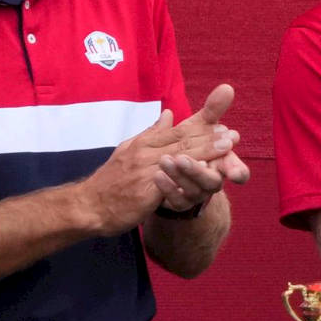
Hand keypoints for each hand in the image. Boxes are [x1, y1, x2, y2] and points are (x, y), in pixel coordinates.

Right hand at [83, 103, 232, 234]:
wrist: (88, 206)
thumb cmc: (110, 181)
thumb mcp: (128, 150)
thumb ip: (151, 133)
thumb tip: (168, 114)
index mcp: (143, 143)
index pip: (176, 131)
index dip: (200, 127)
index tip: (221, 122)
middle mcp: (145, 153)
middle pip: (182, 141)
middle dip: (209, 136)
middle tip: (232, 133)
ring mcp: (145, 171)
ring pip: (180, 158)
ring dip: (206, 151)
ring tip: (227, 147)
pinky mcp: (145, 191)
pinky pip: (171, 182)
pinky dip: (189, 176)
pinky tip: (206, 173)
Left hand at [157, 84, 247, 210]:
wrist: (171, 178)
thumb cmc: (190, 149)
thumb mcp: (199, 128)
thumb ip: (213, 111)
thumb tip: (227, 88)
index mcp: (222, 165)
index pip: (237, 171)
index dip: (236, 169)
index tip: (227, 162)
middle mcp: (212, 182)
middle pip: (211, 181)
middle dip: (196, 169)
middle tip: (181, 157)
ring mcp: (196, 195)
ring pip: (192, 190)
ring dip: (179, 176)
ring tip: (164, 161)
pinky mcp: (179, 204)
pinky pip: (174, 200)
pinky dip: (167, 188)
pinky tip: (157, 176)